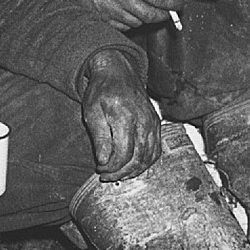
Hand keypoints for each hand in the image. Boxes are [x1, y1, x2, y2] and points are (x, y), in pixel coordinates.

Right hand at [65, 0, 177, 29]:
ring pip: (139, 22)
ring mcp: (110, 11)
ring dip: (148, 17)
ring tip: (149, 8)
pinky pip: (123, 26)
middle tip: (169, 11)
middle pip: (152, 15)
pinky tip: (131, 12)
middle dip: (165, 15)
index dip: (174, 4)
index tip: (179, 4)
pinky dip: (132, 22)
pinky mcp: (101, 18)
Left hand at [80, 49, 160, 181]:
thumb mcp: (92, 112)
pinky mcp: (157, 124)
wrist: (118, 73)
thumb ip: (100, 138)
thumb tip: (103, 161)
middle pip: (138, 158)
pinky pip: (155, 150)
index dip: (112, 167)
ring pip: (149, 157)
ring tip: (118, 173)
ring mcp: (153, 123)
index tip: (100, 169)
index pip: (124, 153)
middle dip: (122, 172)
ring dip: (134, 170)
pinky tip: (131, 165)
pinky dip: (145, 162)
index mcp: (125, 117)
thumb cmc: (102, 91)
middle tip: (107, 176)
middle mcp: (144, 121)